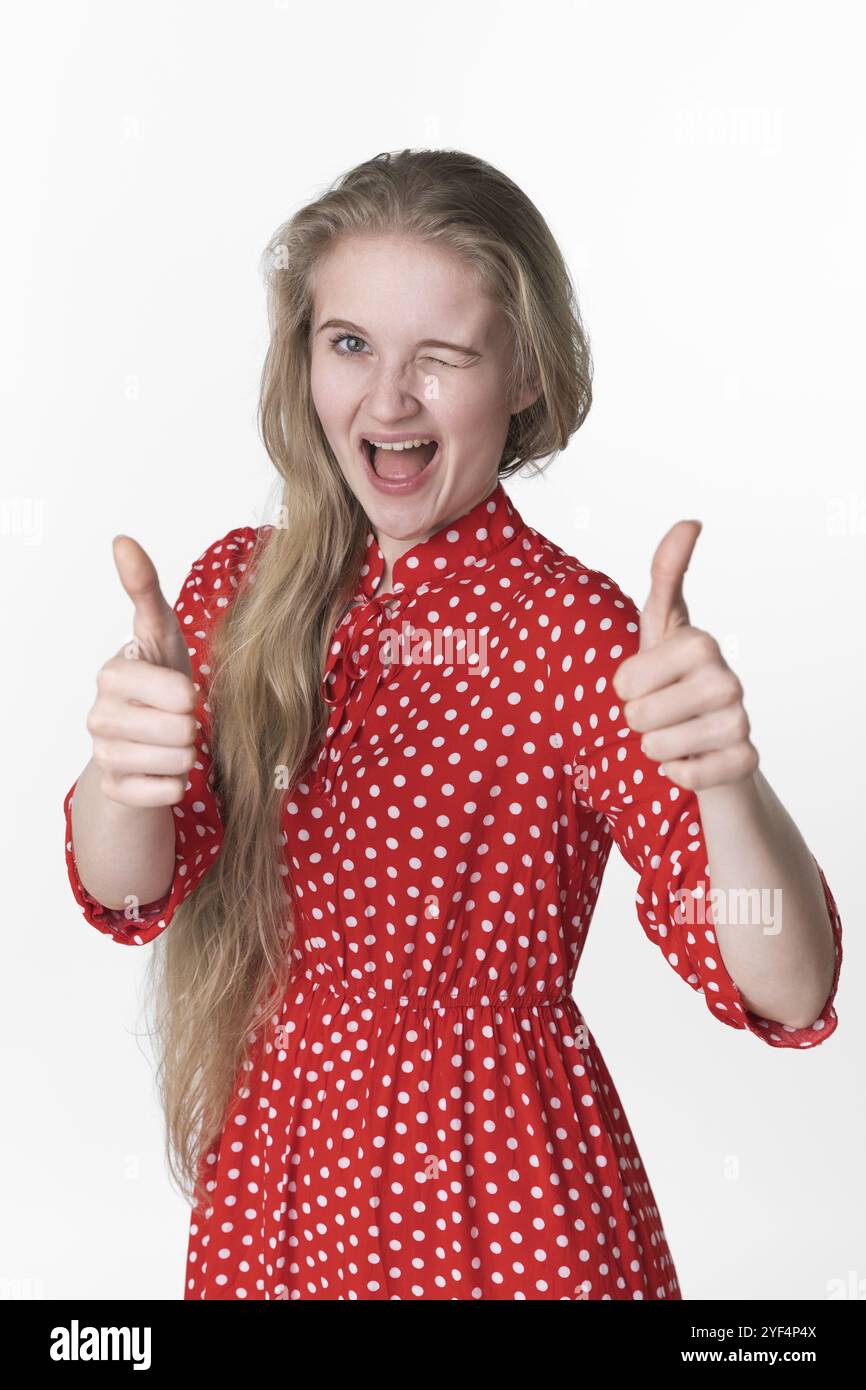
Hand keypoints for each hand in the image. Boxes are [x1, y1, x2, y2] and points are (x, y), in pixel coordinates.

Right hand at [86, 537, 200, 807]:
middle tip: (183, 721)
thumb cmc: (160, 680)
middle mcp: (99, 714)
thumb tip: (121, 539)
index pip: (175, 690)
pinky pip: (167, 792)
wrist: (142, 741)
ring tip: (177, 742)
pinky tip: (166, 770)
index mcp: (113, 673)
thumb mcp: (160, 634)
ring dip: (189, 754)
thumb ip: (144, 589)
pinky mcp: (115, 790)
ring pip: (178, 761)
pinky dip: (178, 784)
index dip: (190, 694)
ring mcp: (103, 754)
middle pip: (181, 729)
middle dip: (194, 727)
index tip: (184, 691)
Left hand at [611, 520, 758, 791]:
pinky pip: (684, 777)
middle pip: (637, 717)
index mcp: (700, 642)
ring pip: (656, 750)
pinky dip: (678, 774)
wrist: (713, 741)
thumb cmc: (676, 681)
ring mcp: (741, 722)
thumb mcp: (662, 628)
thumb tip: (690, 519)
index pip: (624, 681)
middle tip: (662, 714)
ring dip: (655, 749)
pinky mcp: (745, 761)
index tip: (646, 681)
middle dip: (637, 722)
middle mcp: (729, 678)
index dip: (624, 689)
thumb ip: (666, 575)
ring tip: (677, 735)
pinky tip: (693, 761)